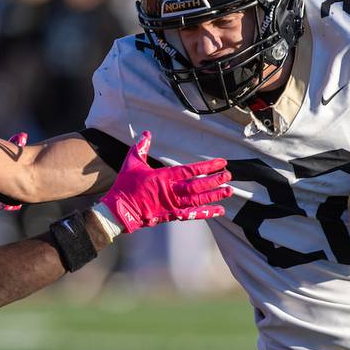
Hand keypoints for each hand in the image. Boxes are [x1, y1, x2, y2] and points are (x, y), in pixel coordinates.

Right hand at [97, 132, 230, 232]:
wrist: (120, 210)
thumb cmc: (125, 186)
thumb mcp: (132, 163)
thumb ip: (141, 148)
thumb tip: (146, 134)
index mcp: (163, 177)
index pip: (190, 171)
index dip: (207, 167)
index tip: (220, 163)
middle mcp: (171, 192)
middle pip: (198, 186)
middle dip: (214, 180)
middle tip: (228, 175)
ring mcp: (172, 205)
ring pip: (198, 200)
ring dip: (215, 195)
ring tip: (229, 191)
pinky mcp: (171, 216)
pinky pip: (192, 215)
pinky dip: (206, 213)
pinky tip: (219, 211)